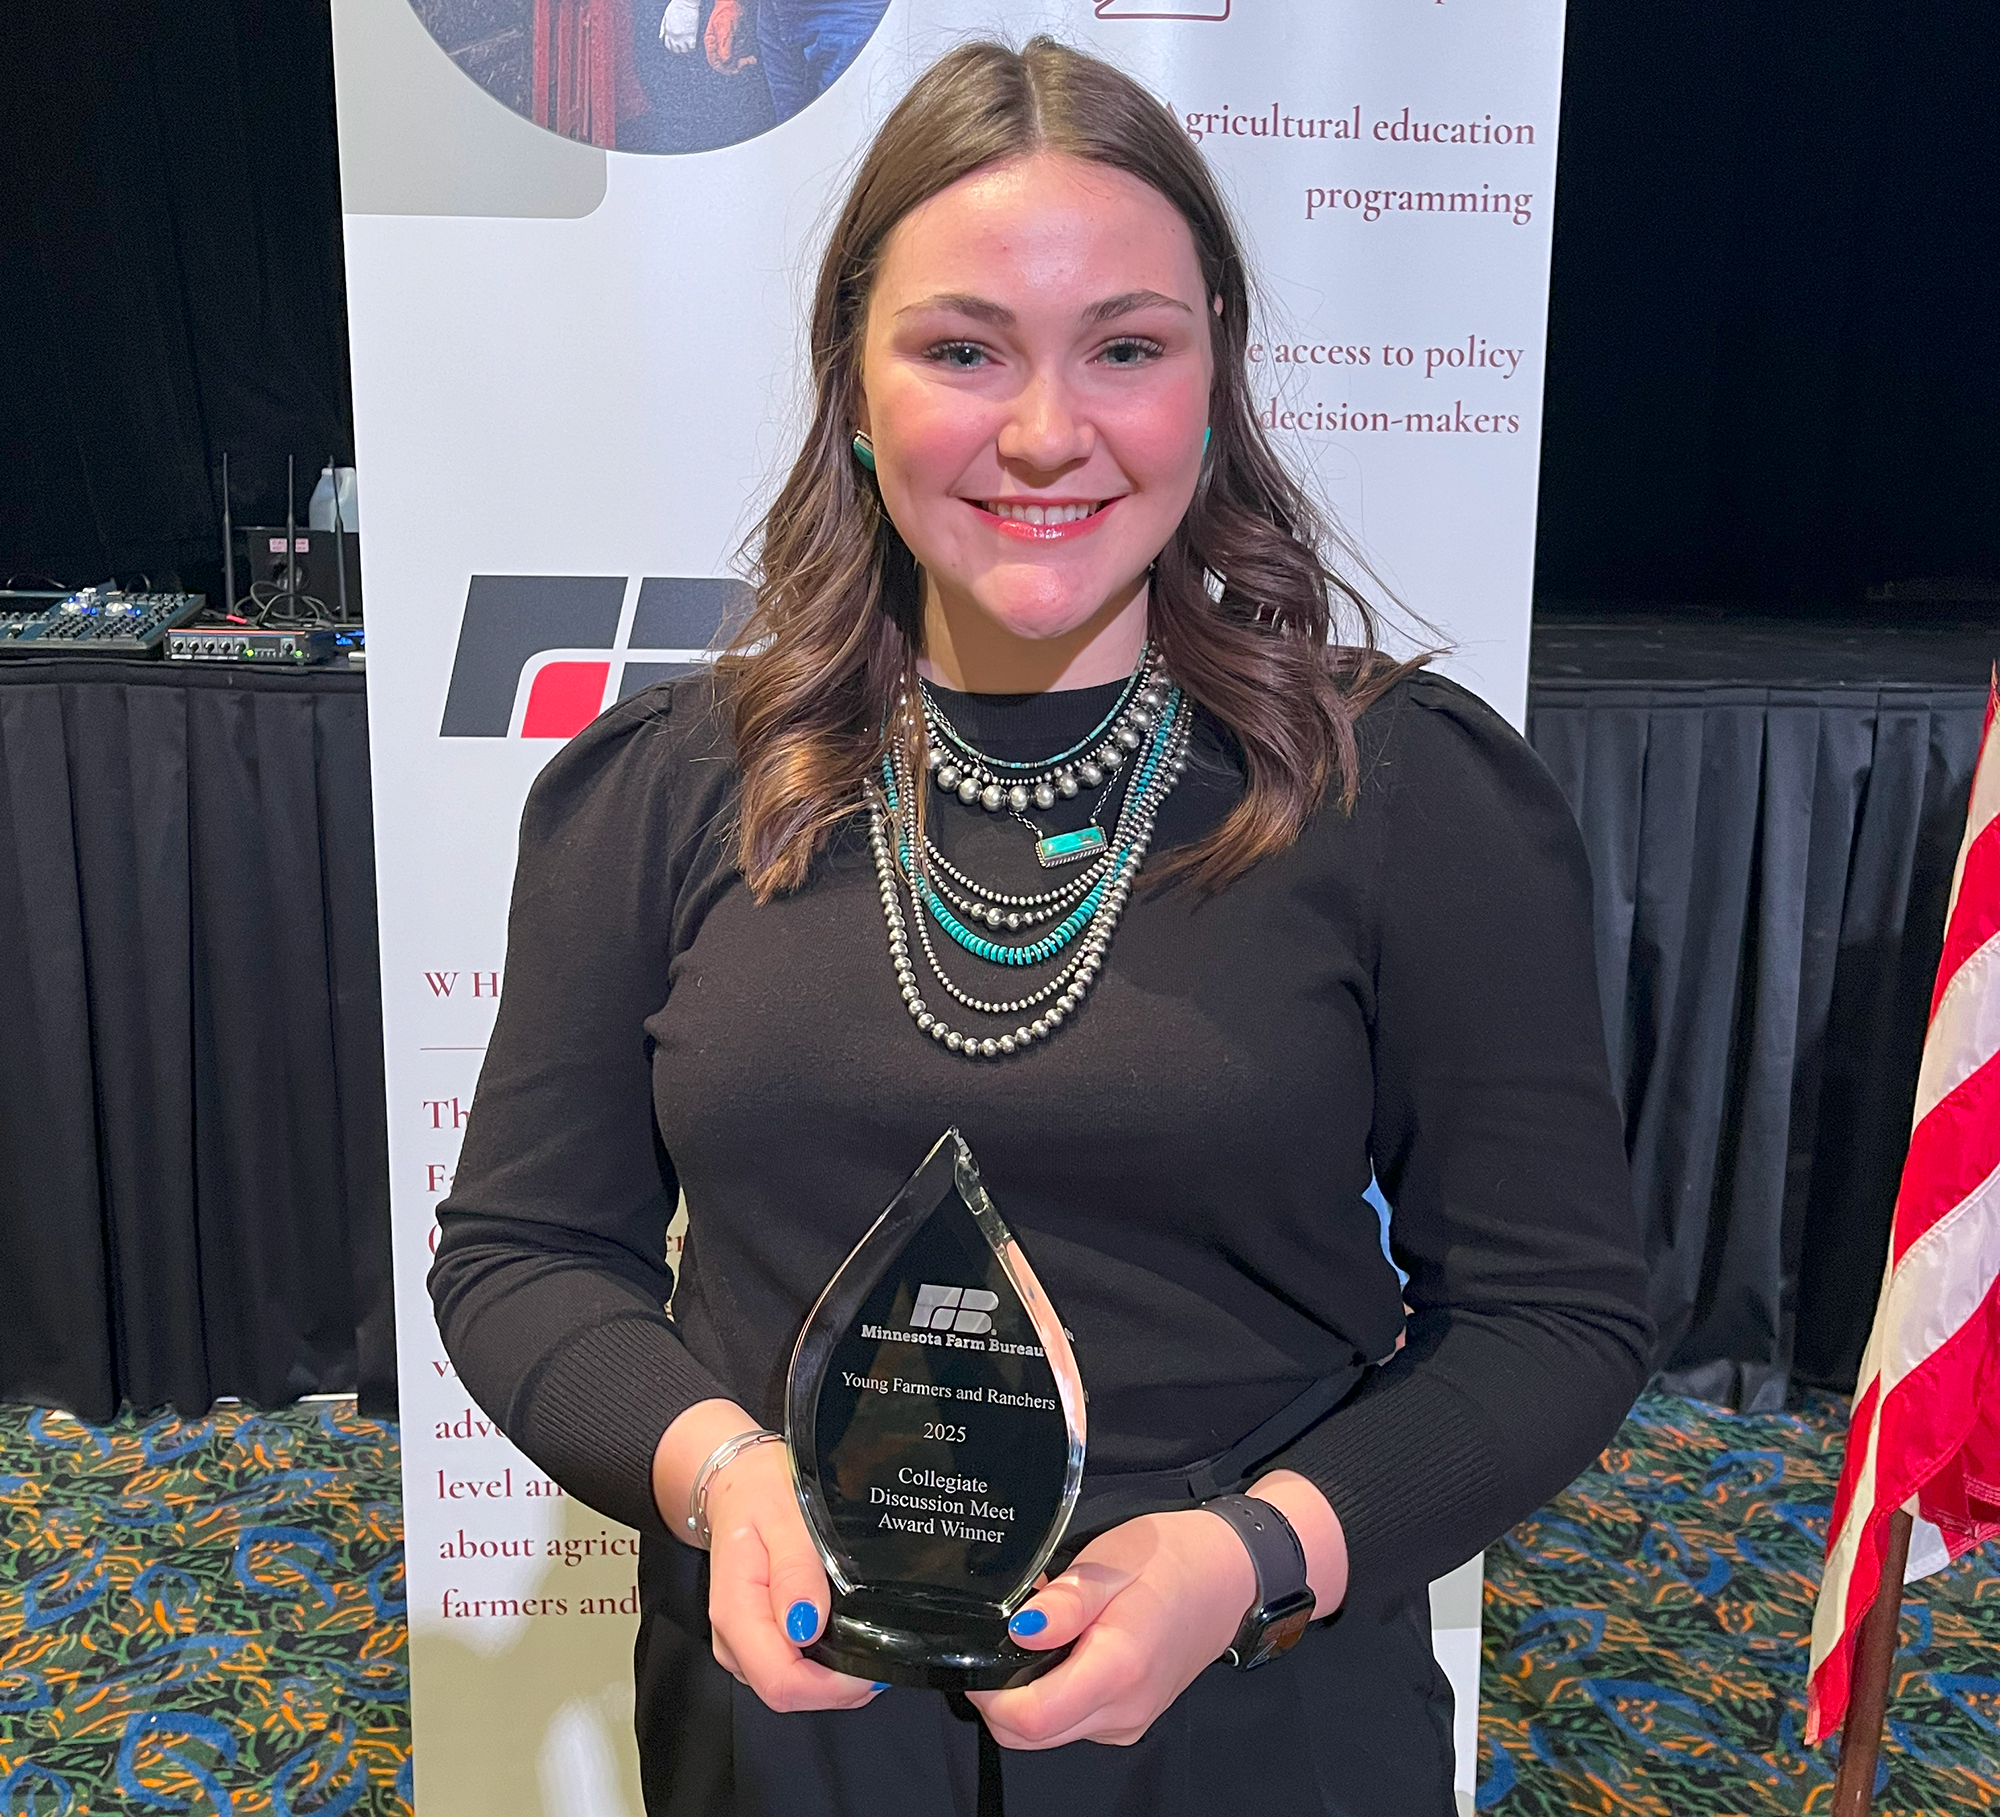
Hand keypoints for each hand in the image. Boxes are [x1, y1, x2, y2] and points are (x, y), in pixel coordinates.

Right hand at [652, 1400, 881, 1713]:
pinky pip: (791, 1669)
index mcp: (736, 1611)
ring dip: (833, 1678)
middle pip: (788, 1693)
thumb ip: (796, 1572)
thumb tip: (806, 1627)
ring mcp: (744, 1643)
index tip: (872, 1668)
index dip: (831, 1688)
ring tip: (869, 1641)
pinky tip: (846, 1638)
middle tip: (883, 1655)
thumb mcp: (785, 1518)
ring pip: (792, 1687)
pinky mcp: (756, 1639)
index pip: (780, 1681)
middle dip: (839, 1686)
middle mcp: (734, 1639)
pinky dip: (823, 1665)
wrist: (739, 1481)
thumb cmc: (761, 1493)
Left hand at [657, 0, 697, 53]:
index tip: (674, 44)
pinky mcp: (691, 36)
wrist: (686, 3)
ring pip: (683, 50)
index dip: (671, 46)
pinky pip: (692, 47)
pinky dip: (692, 46)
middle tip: (681, 44)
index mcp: (668, 31)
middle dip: (678, 48)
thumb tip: (661, 38)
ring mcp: (683, 36)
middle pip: (675, 50)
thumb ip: (663, 28)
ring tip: (687, 43)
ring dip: (685, 48)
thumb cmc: (676, 7)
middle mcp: (675, 35)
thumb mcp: (666, 17)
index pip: (668, 45)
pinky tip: (692, 41)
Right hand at [703, 0, 756, 71]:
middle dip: (734, 67)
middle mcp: (719, 47)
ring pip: (734, 64)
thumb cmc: (727, 11)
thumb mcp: (725, 27)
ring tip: (751, 60)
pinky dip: (747, 60)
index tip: (734, 69)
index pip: (714, 62)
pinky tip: (752, 58)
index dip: (723, 68)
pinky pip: (740, 58)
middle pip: (724, 65)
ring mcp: (728, 47)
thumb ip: (724, 43)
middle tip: (744, 63)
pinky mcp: (736, 46)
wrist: (736, 3)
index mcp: (712, 43)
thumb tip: (725, 60)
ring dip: (742, 64)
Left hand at [967, 1509, 1255, 1748]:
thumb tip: (1017, 1630)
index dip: (988, 1692)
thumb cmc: (1172, 1560)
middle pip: (1029, 1734)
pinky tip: (1066, 1647)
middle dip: (1000, 1693)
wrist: (1229, 1578)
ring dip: (1027, 1691)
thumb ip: (1066, 1601)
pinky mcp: (1128, 1720)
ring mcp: (1127, 1723)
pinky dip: (1053, 1692)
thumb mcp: (1112, 1561)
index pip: (1029, 1719)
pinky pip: (1071, 1721)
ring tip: (1042, 1630)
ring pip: (1047, 1732)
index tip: (979, 1646)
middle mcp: (1122, 1711)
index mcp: (1117, 1670)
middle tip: (1008, 1630)